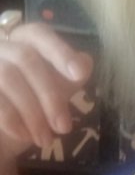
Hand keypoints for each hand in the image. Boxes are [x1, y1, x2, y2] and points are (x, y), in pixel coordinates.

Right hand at [0, 22, 93, 160]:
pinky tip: (25, 136)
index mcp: (20, 42)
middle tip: (64, 127)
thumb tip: (86, 61)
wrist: (0, 137)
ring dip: (32, 113)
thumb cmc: (25, 111)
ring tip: (45, 139)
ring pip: (8, 76)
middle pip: (26, 58)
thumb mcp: (50, 95)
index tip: (79, 74)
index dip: (60, 51)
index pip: (39, 34)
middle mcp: (0, 47)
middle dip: (50, 95)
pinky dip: (12, 120)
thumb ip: (66, 79)